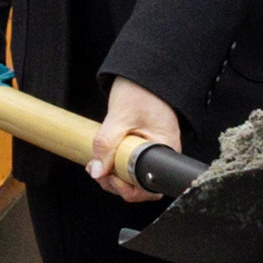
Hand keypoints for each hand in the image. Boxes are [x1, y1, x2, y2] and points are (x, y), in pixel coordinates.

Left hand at [93, 79, 184, 201]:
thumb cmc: (140, 90)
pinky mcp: (141, 145)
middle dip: (116, 183)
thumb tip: (97, 171)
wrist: (141, 73)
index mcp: (165, 149)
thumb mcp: (119, 117)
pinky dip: (114, 164)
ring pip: (132, 176)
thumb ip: (106, 144)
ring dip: (112, 174)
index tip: (110, 177)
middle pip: (140, 185)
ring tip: (96, 163)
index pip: (150, 187)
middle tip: (97, 170)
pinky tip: (102, 157)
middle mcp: (162, 153)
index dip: (128, 189)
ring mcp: (152, 150)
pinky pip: (128, 163)